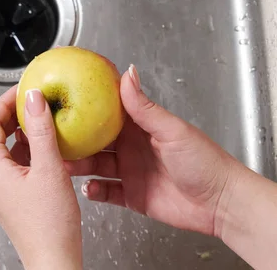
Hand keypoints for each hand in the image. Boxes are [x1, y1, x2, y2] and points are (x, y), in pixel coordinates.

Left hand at [0, 87, 81, 269]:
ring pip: (1, 148)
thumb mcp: (49, 168)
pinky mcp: (8, 195)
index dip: (3, 102)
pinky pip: (10, 163)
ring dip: (18, 132)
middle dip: (11, 115)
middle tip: (31, 102)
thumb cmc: (49, 224)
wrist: (53, 259)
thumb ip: (41, 130)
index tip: (22, 90)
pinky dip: (24, 149)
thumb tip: (34, 99)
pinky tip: (44, 147)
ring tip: (40, 122)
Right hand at [65, 64, 242, 236]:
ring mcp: (130, 171)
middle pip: (94, 141)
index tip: (64, 103)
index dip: (85, 108)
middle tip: (55, 139)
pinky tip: (88, 188)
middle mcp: (131, 147)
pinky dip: (94, 191)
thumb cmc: (205, 161)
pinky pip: (105, 192)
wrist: (221, 203)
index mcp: (139, 127)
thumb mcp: (171, 130)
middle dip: (74, 140)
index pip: (106, 113)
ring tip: (63, 165)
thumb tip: (128, 72)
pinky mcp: (131, 195)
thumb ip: (144, 106)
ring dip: (79, 165)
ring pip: (95, 166)